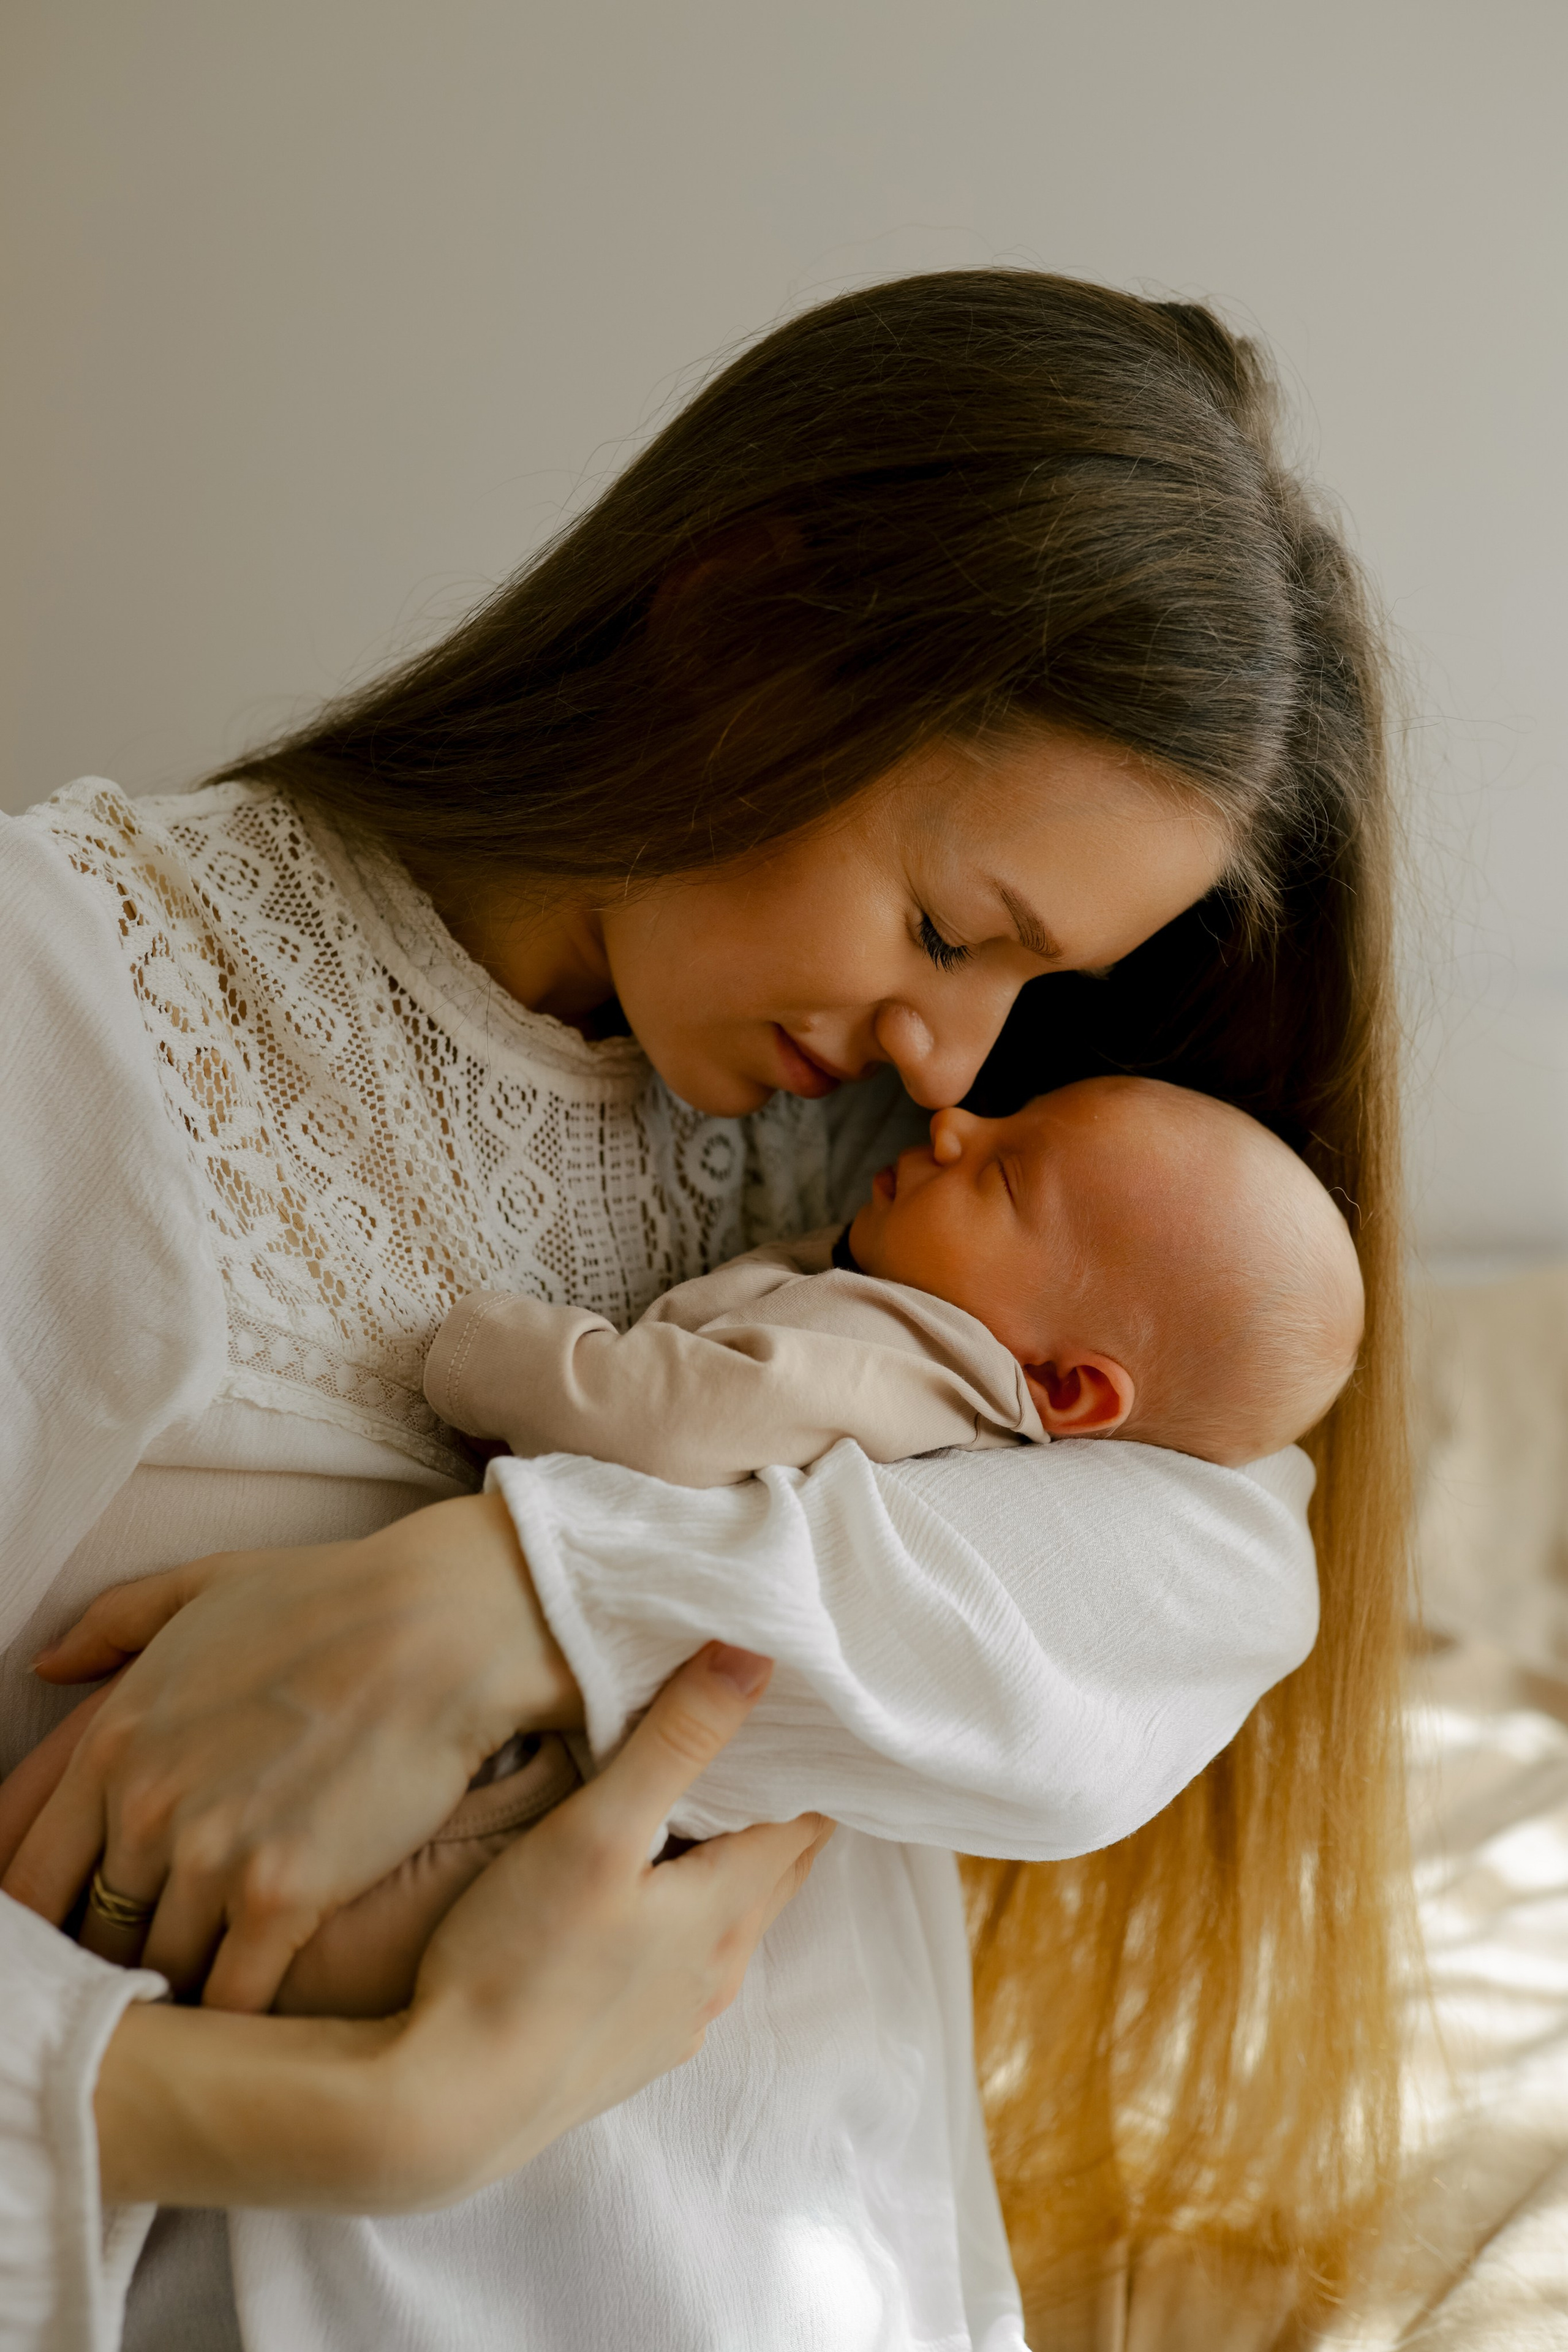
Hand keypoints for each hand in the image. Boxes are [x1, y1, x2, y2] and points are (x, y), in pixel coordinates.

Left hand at [4, 1494, 579, 2010]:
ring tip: (209, 1997)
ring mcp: (211, 1855)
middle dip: (116, 1958)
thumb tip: (46, 1666)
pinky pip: (231, 1999)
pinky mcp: (284, 1896)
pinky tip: (260, 2009)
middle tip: (158, 1966)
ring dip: (183, 1989)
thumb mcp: (207, 1587)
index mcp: (114, 1742)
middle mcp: (145, 1806)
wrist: (446, 1626)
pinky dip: (237, 2015)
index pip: (28, 1880)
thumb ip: (113, 1624)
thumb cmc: (335, 1598)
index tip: (80, 1933)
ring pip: (158, 1974)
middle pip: (92, 1936)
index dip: (41, 1924)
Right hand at [390, 1640, 833, 2204]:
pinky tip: (647, 1917)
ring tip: (712, 1819)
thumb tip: (756, 1657)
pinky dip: (687, 1927)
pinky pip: (684, 1975)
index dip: (806, 1768)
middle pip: (774, 1874)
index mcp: (722, 1909)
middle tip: (773, 1753)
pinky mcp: (628, 2056)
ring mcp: (674, 2023)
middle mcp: (715, 1972)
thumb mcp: (598, 1830)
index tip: (808, 1721)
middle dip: (778, 1812)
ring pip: (729, 1926)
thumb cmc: (517, 1959)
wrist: (444, 2110)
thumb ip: (677, 1741)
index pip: (801, 1822)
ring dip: (732, 1872)